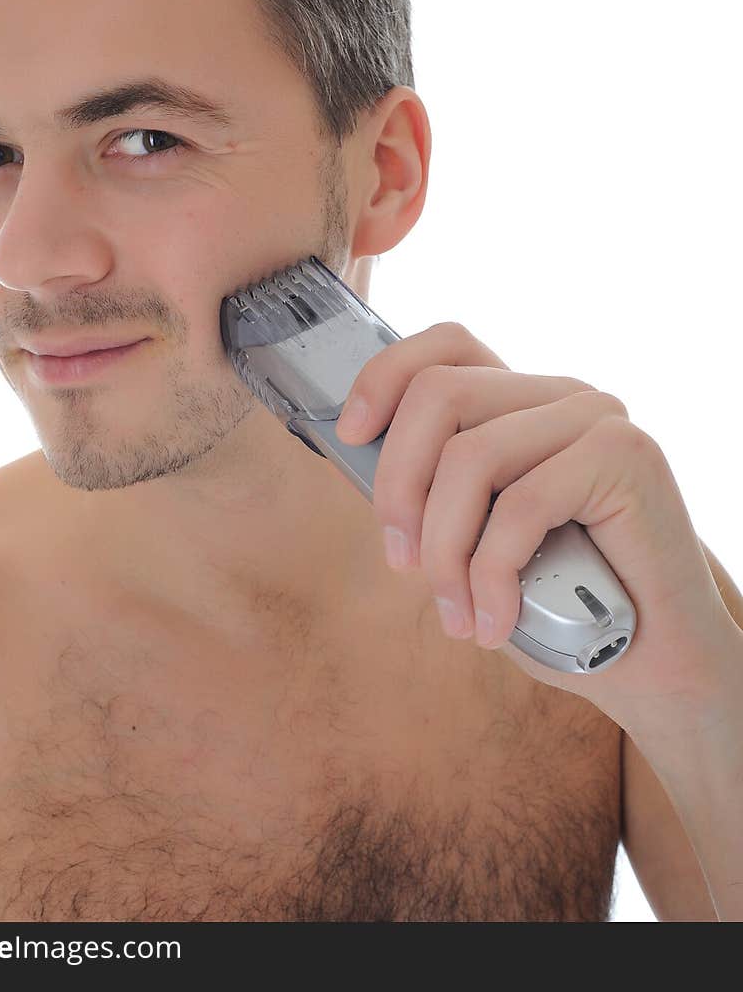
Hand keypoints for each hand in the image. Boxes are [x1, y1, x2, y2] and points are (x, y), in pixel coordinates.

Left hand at [335, 322, 737, 735]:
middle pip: (439, 395)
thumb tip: (362, 462)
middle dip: (398, 486)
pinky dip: (491, 575)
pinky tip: (494, 621)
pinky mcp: (625, 457)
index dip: (384, 377)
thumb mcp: (478, 538)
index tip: (351, 435)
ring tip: (455, 611)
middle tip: (402, 563)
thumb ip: (434, 492)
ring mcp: (596, 419)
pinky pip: (520, 506)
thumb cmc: (558, 602)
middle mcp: (559, 395)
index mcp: (522, 402)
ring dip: (444, 550)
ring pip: (470, 456)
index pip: (445, 345)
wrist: (656, 661)